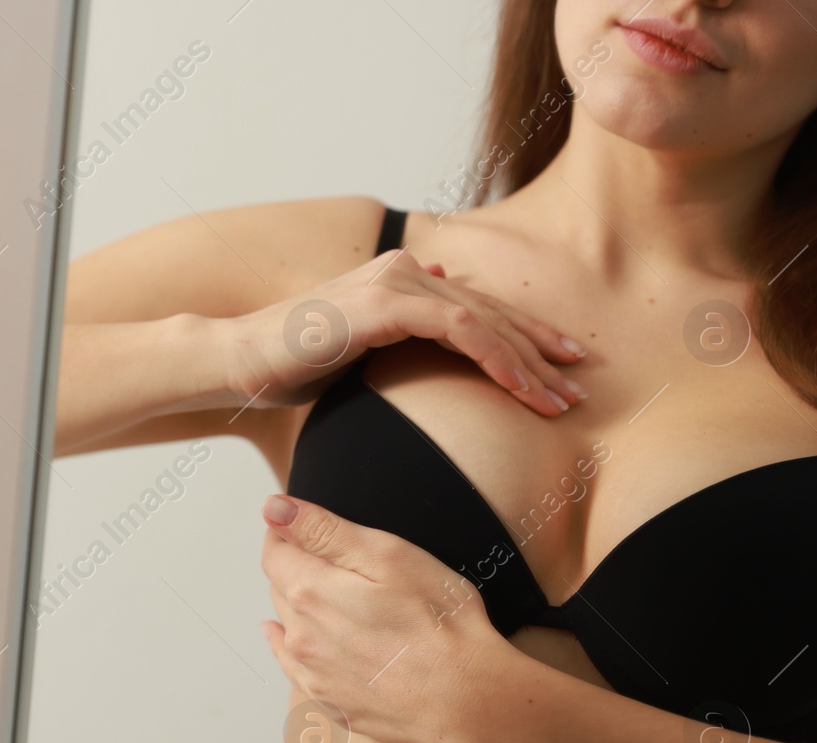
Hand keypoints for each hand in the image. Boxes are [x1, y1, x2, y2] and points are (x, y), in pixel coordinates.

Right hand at [223, 248, 585, 414]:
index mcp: (400, 281)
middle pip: (491, 312)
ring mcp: (396, 281)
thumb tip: (438, 324)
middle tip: (577, 386)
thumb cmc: (288, 368)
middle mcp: (404, 271)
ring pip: (484, 321)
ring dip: (528, 362)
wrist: (239, 360)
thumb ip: (399, 342)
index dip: (523, 341)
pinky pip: (459, 329)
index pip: (476, 311)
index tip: (557, 374)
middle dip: (540, 351)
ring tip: (558, 397)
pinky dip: (496, 357)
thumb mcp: (356, 357)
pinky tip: (521, 386)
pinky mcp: (386, 302)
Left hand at [258, 493, 512, 742]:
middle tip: (326, 557)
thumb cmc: (439, 622)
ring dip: (296, 604)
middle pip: (280, 587)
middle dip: (295, 566)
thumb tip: (273, 508)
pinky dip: (288, 645)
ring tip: (323, 594)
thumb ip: (323, 530)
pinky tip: (283, 638)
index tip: (300, 524)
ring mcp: (312, 673)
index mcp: (310, 592)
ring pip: (288, 625)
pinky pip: (293, 666)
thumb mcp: (387, 555)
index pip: (275, 552)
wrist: (465, 699)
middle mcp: (300, 635)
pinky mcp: (329, 702)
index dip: (286, 532)